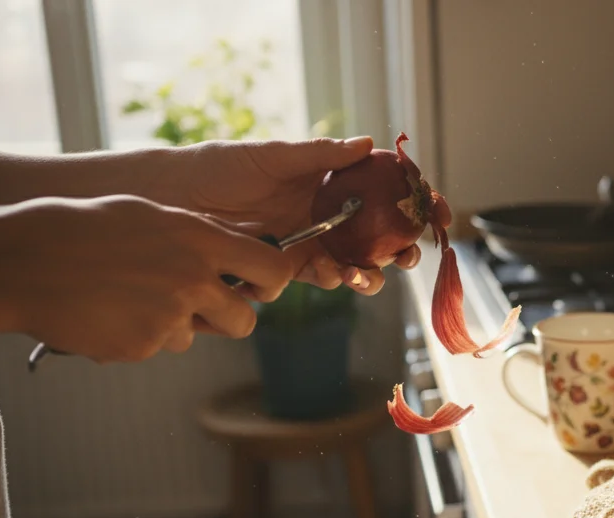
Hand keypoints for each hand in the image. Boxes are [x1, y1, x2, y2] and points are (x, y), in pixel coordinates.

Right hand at [0, 195, 292, 362]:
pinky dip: (137, 335)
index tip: (260, 286)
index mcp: (201, 241)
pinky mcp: (142, 346)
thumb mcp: (152, 215)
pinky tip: (108, 312)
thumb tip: (246, 249)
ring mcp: (168, 317)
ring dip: (175, 326)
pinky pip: (156, 347)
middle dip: (228, 319)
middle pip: (245, 321)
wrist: (25, 262)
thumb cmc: (86, 229)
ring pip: (194, 337)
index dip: (272, 282)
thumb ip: (202, 236)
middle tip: (200, 306)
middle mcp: (193, 281)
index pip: (273, 269)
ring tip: (132, 297)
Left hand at [175, 136, 419, 295]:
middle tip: (410, 253)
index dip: (416, 200)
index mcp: (332, 180)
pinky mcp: (293, 267)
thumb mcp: (272, 155)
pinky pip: (327, 278)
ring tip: (369, 272)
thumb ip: (320, 154)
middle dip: (405, 246)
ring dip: (374, 271)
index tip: (438, 209)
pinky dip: (340, 279)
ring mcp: (315, 241)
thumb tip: (367, 143)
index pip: (386, 189)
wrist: (176, 201)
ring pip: (361, 262)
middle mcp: (331, 212)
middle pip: (384, 233)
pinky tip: (338, 274)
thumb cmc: (220, 166)